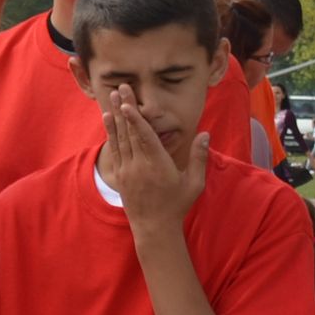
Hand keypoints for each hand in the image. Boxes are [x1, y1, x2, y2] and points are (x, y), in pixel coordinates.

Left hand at [96, 82, 205, 228]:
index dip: (135, 119)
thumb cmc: (177, 204)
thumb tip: (206, 134)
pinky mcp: (119, 175)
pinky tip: (108, 119)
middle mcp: (138, 165)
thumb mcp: (194, 183)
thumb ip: (199, 157)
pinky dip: (111, 133)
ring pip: (119, 138)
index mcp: (157, 165)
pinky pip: (114, 149)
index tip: (127, 103)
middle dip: (124, 108)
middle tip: (120, 87)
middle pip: (129, 132)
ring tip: (111, 96)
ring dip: (115, 116)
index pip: (144, 137)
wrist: (154, 227)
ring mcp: (126, 170)